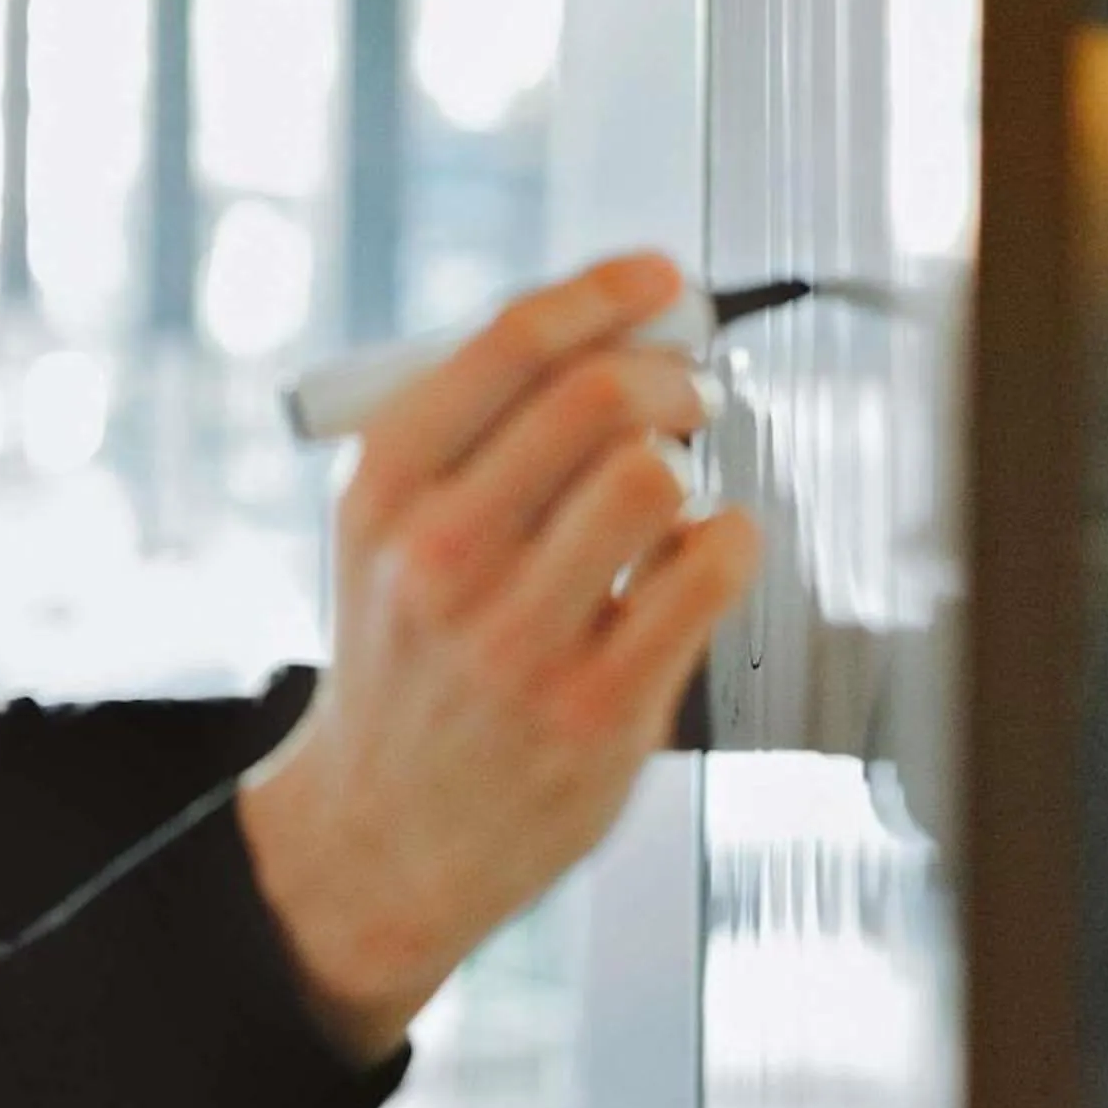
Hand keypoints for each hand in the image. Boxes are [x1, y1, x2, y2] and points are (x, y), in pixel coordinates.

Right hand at [233, 252, 759, 1064]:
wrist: (384, 829)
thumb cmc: (407, 657)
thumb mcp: (381, 532)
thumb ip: (469, 434)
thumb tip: (610, 330)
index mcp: (383, 488)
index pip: (508, 344)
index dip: (604, 291)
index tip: (659, 278)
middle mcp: (441, 554)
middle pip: (595, 396)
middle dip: (668, 374)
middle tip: (689, 392)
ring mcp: (519, 636)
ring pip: (653, 477)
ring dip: (688, 462)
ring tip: (675, 489)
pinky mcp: (598, 706)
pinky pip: (705, 571)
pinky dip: (726, 540)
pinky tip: (695, 554)